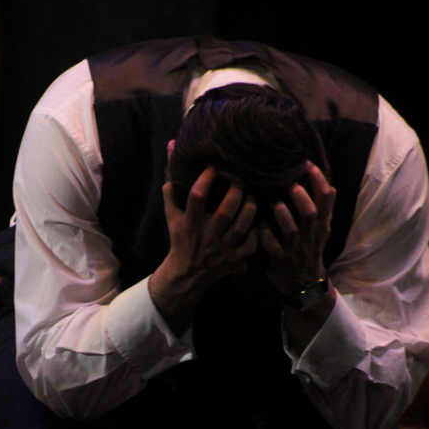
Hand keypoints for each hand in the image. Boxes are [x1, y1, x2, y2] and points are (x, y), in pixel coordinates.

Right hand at [162, 167, 257, 285]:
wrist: (187, 275)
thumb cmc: (181, 240)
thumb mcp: (172, 217)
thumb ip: (172, 189)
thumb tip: (170, 153)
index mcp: (190, 223)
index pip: (197, 196)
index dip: (207, 178)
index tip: (215, 166)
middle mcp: (207, 236)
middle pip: (225, 211)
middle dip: (236, 191)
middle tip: (242, 177)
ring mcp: (222, 249)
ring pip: (242, 226)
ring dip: (250, 207)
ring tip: (254, 195)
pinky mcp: (234, 260)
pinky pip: (250, 244)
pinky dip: (256, 231)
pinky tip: (258, 219)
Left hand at [259, 163, 335, 295]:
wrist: (304, 284)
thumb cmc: (309, 250)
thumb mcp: (322, 230)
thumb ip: (324, 209)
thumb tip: (328, 183)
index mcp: (322, 225)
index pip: (326, 199)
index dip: (318, 180)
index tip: (307, 164)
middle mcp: (310, 236)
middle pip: (310, 213)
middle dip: (299, 195)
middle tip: (287, 180)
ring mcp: (295, 250)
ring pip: (290, 230)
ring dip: (281, 213)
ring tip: (272, 200)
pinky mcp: (280, 261)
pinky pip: (272, 247)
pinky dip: (265, 235)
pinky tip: (259, 224)